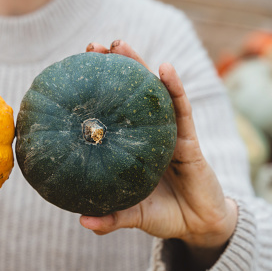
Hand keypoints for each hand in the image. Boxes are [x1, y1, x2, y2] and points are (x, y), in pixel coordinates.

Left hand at [81, 41, 237, 264]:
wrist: (197, 225)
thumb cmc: (163, 214)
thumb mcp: (132, 215)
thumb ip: (110, 217)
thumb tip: (82, 220)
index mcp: (130, 148)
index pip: (110, 114)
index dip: (95, 94)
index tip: (74, 75)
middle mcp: (147, 135)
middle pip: (128, 95)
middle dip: (113, 68)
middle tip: (93, 48)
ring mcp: (168, 133)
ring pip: (153, 94)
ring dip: (139, 66)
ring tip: (121, 45)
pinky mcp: (189, 139)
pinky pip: (181, 109)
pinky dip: (174, 88)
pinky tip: (165, 69)